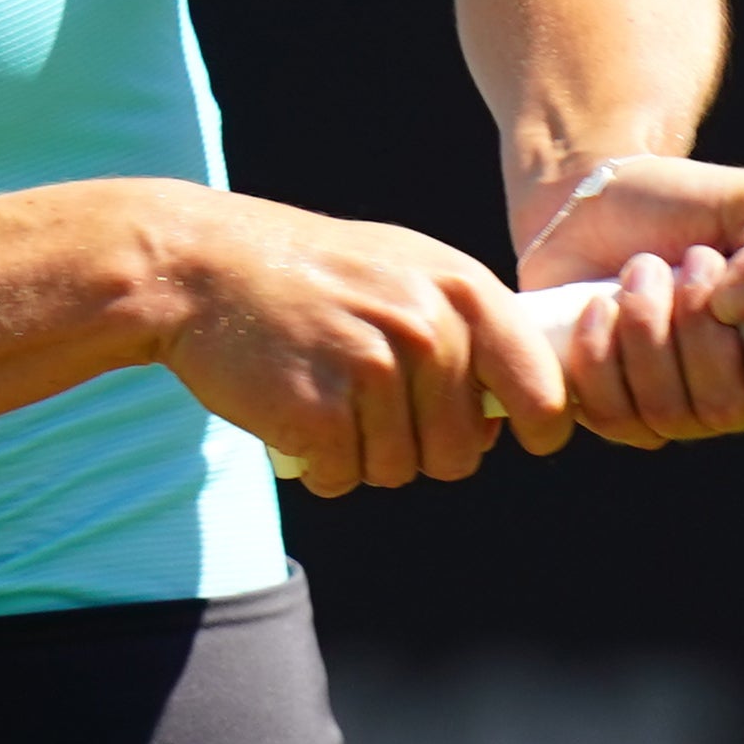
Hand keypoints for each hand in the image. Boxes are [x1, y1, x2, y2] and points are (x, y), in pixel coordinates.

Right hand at [157, 195, 576, 496]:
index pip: (542, 390)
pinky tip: (296, 416)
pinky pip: (343, 477)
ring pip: (399, 470)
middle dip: (420, 449)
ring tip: (327, 399)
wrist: (201, 266)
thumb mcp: (405, 269)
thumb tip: (518, 409)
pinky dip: (318, 464)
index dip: (539, 426)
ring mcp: (374, 370)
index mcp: (462, 291)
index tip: (526, 437)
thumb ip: (468, 327)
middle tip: (371, 408)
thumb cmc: (310, 274)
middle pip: (460, 452)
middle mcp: (428, 329)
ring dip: (361, 455)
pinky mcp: (320, 411)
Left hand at [504, 153, 743, 449]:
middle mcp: (737, 395)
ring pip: (666, 412)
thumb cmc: (688, 207)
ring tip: (642, 267)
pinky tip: (599, 304)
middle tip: (691, 257)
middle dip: (699, 322)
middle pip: (727, 408)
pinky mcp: (613, 413)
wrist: (592, 203)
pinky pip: (611, 413)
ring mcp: (674, 414)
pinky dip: (600, 348)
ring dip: (647, 324)